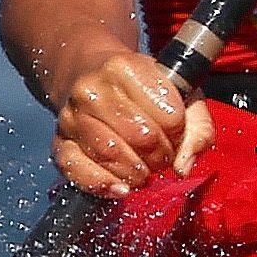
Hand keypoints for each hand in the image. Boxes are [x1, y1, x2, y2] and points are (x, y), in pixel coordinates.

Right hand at [50, 45, 211, 198]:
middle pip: (140, 136)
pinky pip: (77, 170)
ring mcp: (72, 117)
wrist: (90, 75)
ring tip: (146, 171)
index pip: (168, 113)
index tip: (176, 130)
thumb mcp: (178, 90)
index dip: (179, 130)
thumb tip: (183, 167)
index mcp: (125, 67)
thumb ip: (197, 125)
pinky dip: (102, 184)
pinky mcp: (59, 143)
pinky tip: (121, 189)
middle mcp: (92, 89)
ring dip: (137, 172)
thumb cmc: (142, 87)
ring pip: (111, 154)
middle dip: (160, 155)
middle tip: (163, 157)